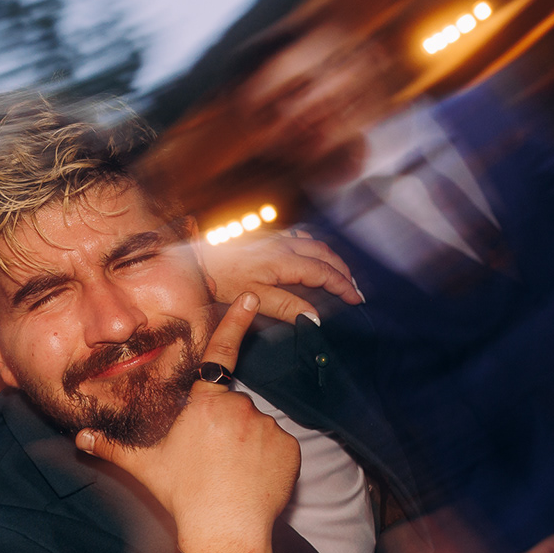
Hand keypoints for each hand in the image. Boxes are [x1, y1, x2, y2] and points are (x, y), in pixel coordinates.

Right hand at [73, 294, 298, 552]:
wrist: (224, 531)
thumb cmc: (181, 495)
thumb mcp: (142, 467)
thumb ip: (110, 447)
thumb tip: (79, 438)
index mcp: (203, 404)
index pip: (219, 353)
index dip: (234, 322)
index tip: (250, 298)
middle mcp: (237, 407)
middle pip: (232, 407)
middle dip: (224, 426)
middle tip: (210, 461)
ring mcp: (266, 426)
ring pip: (256, 427)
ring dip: (246, 443)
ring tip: (231, 476)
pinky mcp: (288, 448)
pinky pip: (278, 447)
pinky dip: (269, 460)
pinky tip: (252, 481)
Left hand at [194, 226, 362, 323]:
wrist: (197, 257)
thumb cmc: (222, 278)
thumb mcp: (255, 297)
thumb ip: (287, 306)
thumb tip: (313, 316)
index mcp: (285, 261)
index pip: (325, 273)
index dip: (343, 286)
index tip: (356, 299)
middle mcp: (284, 245)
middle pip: (325, 255)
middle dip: (343, 271)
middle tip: (353, 288)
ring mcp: (276, 237)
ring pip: (314, 243)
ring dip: (331, 257)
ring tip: (340, 272)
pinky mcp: (266, 235)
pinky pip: (299, 236)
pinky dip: (313, 245)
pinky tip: (312, 253)